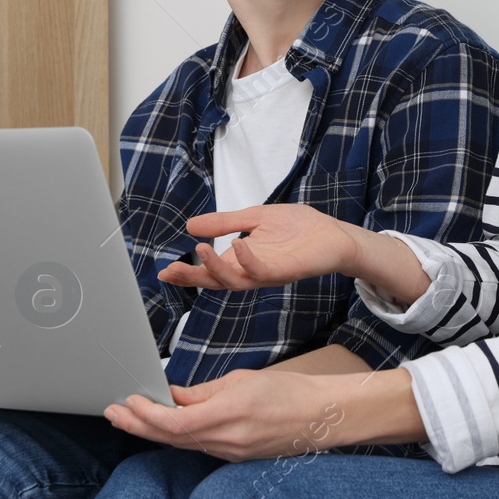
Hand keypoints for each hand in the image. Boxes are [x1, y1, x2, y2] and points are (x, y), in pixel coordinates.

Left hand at [104, 369, 346, 461]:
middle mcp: (227, 440)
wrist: (321, 417)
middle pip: (170, 438)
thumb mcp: (241, 381)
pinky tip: (165, 424)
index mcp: (228, 414)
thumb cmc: (288, 392)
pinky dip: (177, 435)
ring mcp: (231, 453)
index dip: (146, 415)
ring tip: (130, 416)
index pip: (174, 422)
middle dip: (137, 425)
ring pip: (181, 444)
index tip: (128, 401)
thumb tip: (172, 396)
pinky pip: (198, 447)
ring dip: (153, 431)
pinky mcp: (235, 457)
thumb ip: (202, 392)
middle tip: (112, 413)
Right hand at [157, 203, 360, 289]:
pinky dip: (246, 259)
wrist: (333, 233)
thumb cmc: (298, 227)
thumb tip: (190, 226)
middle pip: (216, 281)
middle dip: (193, 277)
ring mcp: (267, 273)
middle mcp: (251, 271)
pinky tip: (236, 244)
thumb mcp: (254, 218)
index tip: (165, 271)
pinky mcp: (284, 271)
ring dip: (215, 268)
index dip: (188, 272)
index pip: (210, 270)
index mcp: (241, 260)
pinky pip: (261, 271)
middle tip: (170, 271)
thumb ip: (224, 223)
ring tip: (201, 250)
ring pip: (235, 281)